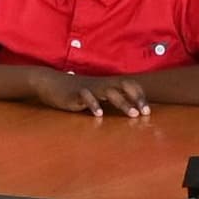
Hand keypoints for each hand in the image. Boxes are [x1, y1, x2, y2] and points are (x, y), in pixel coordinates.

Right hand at [33, 69, 151, 116]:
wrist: (50, 83)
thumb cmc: (76, 91)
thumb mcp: (95, 94)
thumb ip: (109, 99)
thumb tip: (127, 110)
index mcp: (107, 84)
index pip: (129, 85)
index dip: (140, 95)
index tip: (148, 111)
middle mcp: (100, 84)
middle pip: (123, 85)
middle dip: (136, 98)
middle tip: (145, 113)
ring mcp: (88, 88)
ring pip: (108, 91)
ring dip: (122, 102)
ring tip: (132, 114)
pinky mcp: (74, 95)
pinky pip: (85, 97)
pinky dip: (93, 105)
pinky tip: (99, 115)